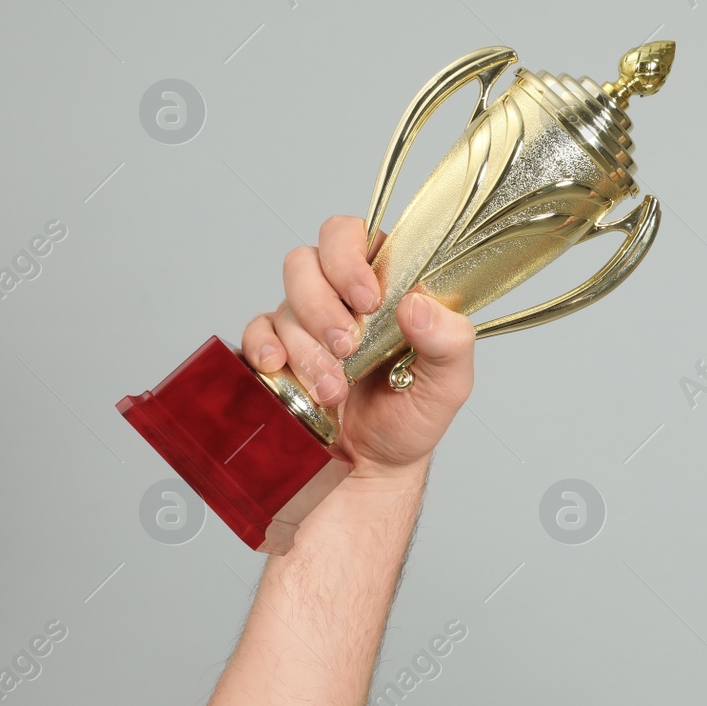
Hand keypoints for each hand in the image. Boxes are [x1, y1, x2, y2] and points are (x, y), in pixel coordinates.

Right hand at [240, 215, 475, 478]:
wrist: (372, 470)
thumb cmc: (411, 417)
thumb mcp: (448, 384)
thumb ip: (449, 342)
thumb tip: (417, 305)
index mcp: (386, 285)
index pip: (355, 235)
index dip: (351, 256)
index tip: (367, 298)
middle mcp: (340, 296)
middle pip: (308, 260)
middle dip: (324, 305)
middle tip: (348, 346)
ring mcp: (304, 322)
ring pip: (285, 302)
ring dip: (307, 346)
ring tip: (334, 389)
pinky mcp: (276, 352)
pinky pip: (256, 332)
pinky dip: (265, 349)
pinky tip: (280, 369)